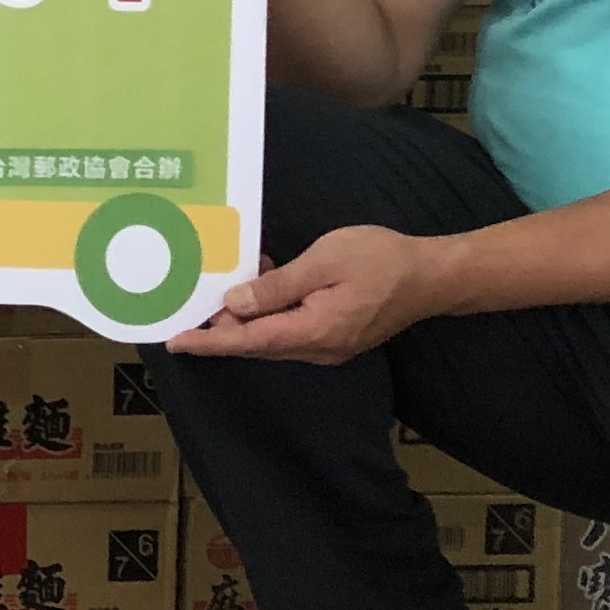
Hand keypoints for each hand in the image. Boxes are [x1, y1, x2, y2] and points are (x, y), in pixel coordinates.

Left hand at [167, 227, 445, 365]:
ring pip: (273, 338)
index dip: (209, 341)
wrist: (434, 276)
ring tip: (226, 288)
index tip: (175, 342)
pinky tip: (264, 285)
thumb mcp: (323, 262)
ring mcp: (330, 347)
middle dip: (221, 329)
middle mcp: (318, 349)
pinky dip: (270, 313)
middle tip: (191, 305)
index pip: (248, 342)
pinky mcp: (337, 337)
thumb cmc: (381, 260)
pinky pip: (291, 331)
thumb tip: (235, 304)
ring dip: (246, 318)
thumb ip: (277, 287)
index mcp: (313, 332)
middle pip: (256, 344)